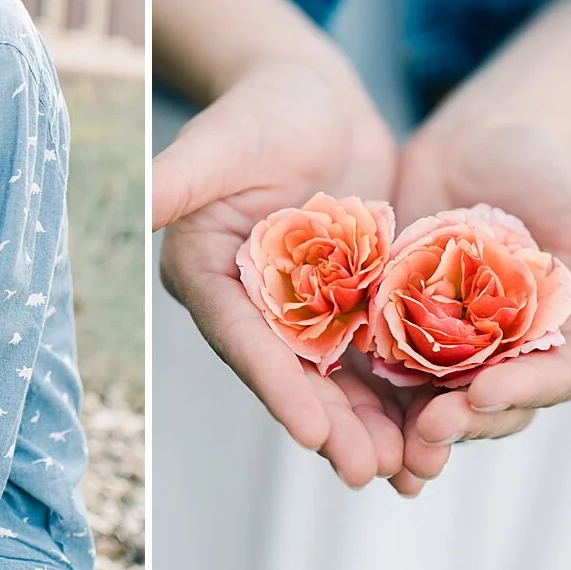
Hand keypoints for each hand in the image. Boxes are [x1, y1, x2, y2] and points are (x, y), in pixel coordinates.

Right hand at [155, 58, 407, 486]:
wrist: (316, 98)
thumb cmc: (266, 107)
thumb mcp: (224, 139)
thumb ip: (180, 176)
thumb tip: (138, 200)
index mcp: (209, 272)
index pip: (241, 337)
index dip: (276, 386)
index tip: (311, 433)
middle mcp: (249, 300)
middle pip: (290, 371)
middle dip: (329, 422)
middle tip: (366, 471)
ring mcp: (300, 306)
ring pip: (334, 375)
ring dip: (367, 422)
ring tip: (406, 471)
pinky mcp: (345, 300)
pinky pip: (371, 353)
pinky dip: (398, 391)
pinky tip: (433, 428)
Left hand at [387, 122, 570, 489]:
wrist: (480, 144)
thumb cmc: (553, 174)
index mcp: (567, 343)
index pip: (547, 380)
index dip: (517, 393)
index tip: (483, 395)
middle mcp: (509, 358)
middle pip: (486, 406)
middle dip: (458, 423)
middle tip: (426, 432)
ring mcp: (451, 349)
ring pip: (432, 403)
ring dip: (409, 432)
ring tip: (386, 446)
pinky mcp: (400, 331)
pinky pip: (384, 371)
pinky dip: (368, 397)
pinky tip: (341, 410)